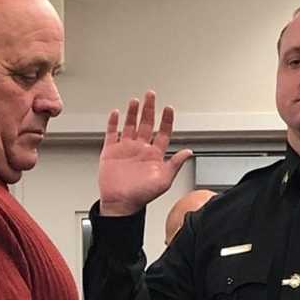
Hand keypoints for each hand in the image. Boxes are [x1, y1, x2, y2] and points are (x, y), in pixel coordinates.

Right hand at [99, 91, 192, 215]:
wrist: (120, 204)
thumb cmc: (142, 196)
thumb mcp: (164, 180)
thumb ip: (175, 164)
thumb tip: (189, 152)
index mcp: (154, 155)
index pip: (163, 132)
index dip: (166, 120)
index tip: (169, 108)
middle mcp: (140, 149)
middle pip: (146, 124)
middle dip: (149, 109)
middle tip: (151, 95)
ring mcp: (125, 149)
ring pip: (130, 125)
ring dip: (133, 113)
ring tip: (136, 101)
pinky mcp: (111, 151)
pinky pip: (112, 133)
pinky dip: (113, 122)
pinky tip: (116, 113)